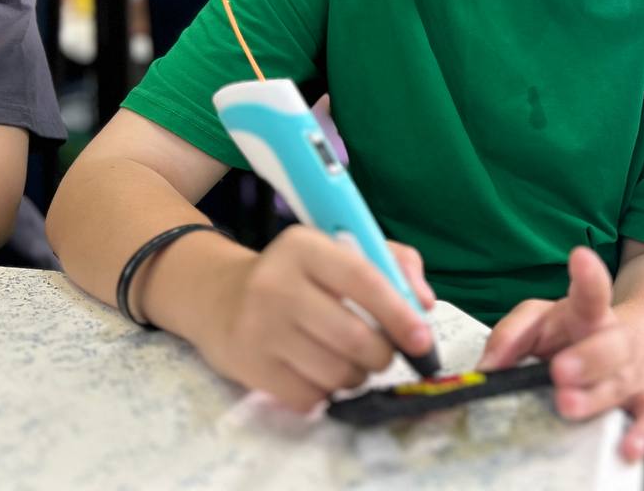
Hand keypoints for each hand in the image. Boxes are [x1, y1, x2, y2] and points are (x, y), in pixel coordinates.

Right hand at [197, 226, 435, 412]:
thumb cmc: (299, 275)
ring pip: (335, 372)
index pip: (363, 280)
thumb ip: (393, 265)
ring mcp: (258, 327)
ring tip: (352, 363)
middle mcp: (276, 283)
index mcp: (305, 247)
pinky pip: (308, 397)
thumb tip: (423, 305)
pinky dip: (326, 393)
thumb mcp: (340, 252)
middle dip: (382, 354)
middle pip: (353, 336)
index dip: (399, 314)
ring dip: (357, 376)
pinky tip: (319, 373)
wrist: (221, 298)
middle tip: (383, 354)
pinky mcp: (247, 365)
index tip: (422, 340)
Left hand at [477, 246, 643, 461]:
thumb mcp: (539, 322)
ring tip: (568, 405)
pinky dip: (643, 434)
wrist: (628, 348)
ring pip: (623, 381)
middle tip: (559, 369)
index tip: (580, 258)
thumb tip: (484, 366)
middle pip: (610, 343)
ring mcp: (633, 372)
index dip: (588, 275)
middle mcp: (616, 340)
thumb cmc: (573, 333)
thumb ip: (510, 335)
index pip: (590, 291)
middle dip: (587, 357)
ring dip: (596, 396)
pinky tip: (627, 447)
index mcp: (589, 313)